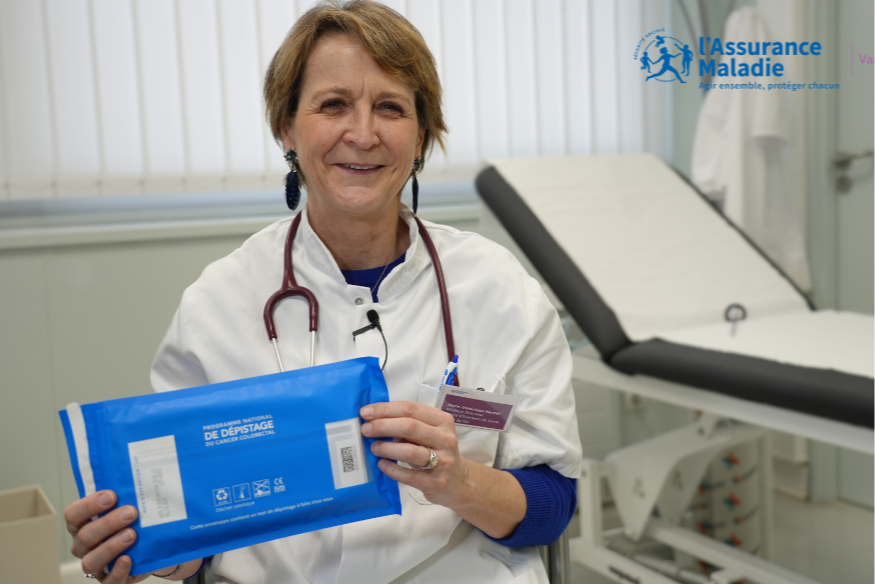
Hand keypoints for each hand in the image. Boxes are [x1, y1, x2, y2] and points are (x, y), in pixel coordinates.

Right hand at [64, 491, 149, 582]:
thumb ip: (126, 495)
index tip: (112, 495)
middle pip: (85, 536)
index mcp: (82, 525)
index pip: (73, 515)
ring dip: (111, 547)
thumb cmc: (133, 523)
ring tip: (132, 534)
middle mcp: (84, 546)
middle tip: (130, 512)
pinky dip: (118, 572)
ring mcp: (96, 565)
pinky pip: (108, 582)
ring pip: (91, 561)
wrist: (151, 550)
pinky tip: (129, 559)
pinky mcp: (110, 580)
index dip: (89, 505)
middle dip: (107, 523)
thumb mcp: (128, 508)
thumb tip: (141, 472)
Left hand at [360, 401, 526, 537]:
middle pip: (409, 426)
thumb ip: (409, 425)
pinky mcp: (437, 482)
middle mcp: (445, 438)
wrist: (460, 483)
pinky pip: (409, 475)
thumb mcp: (430, 433)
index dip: (385, 409)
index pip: (411, 409)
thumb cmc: (437, 452)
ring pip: (410, 451)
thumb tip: (375, 420)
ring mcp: (443, 461)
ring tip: (373, 447)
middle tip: (365, 430)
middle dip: (383, 426)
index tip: (366, 412)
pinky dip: (392, 469)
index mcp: (443, 421)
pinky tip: (382, 465)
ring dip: (387, 448)